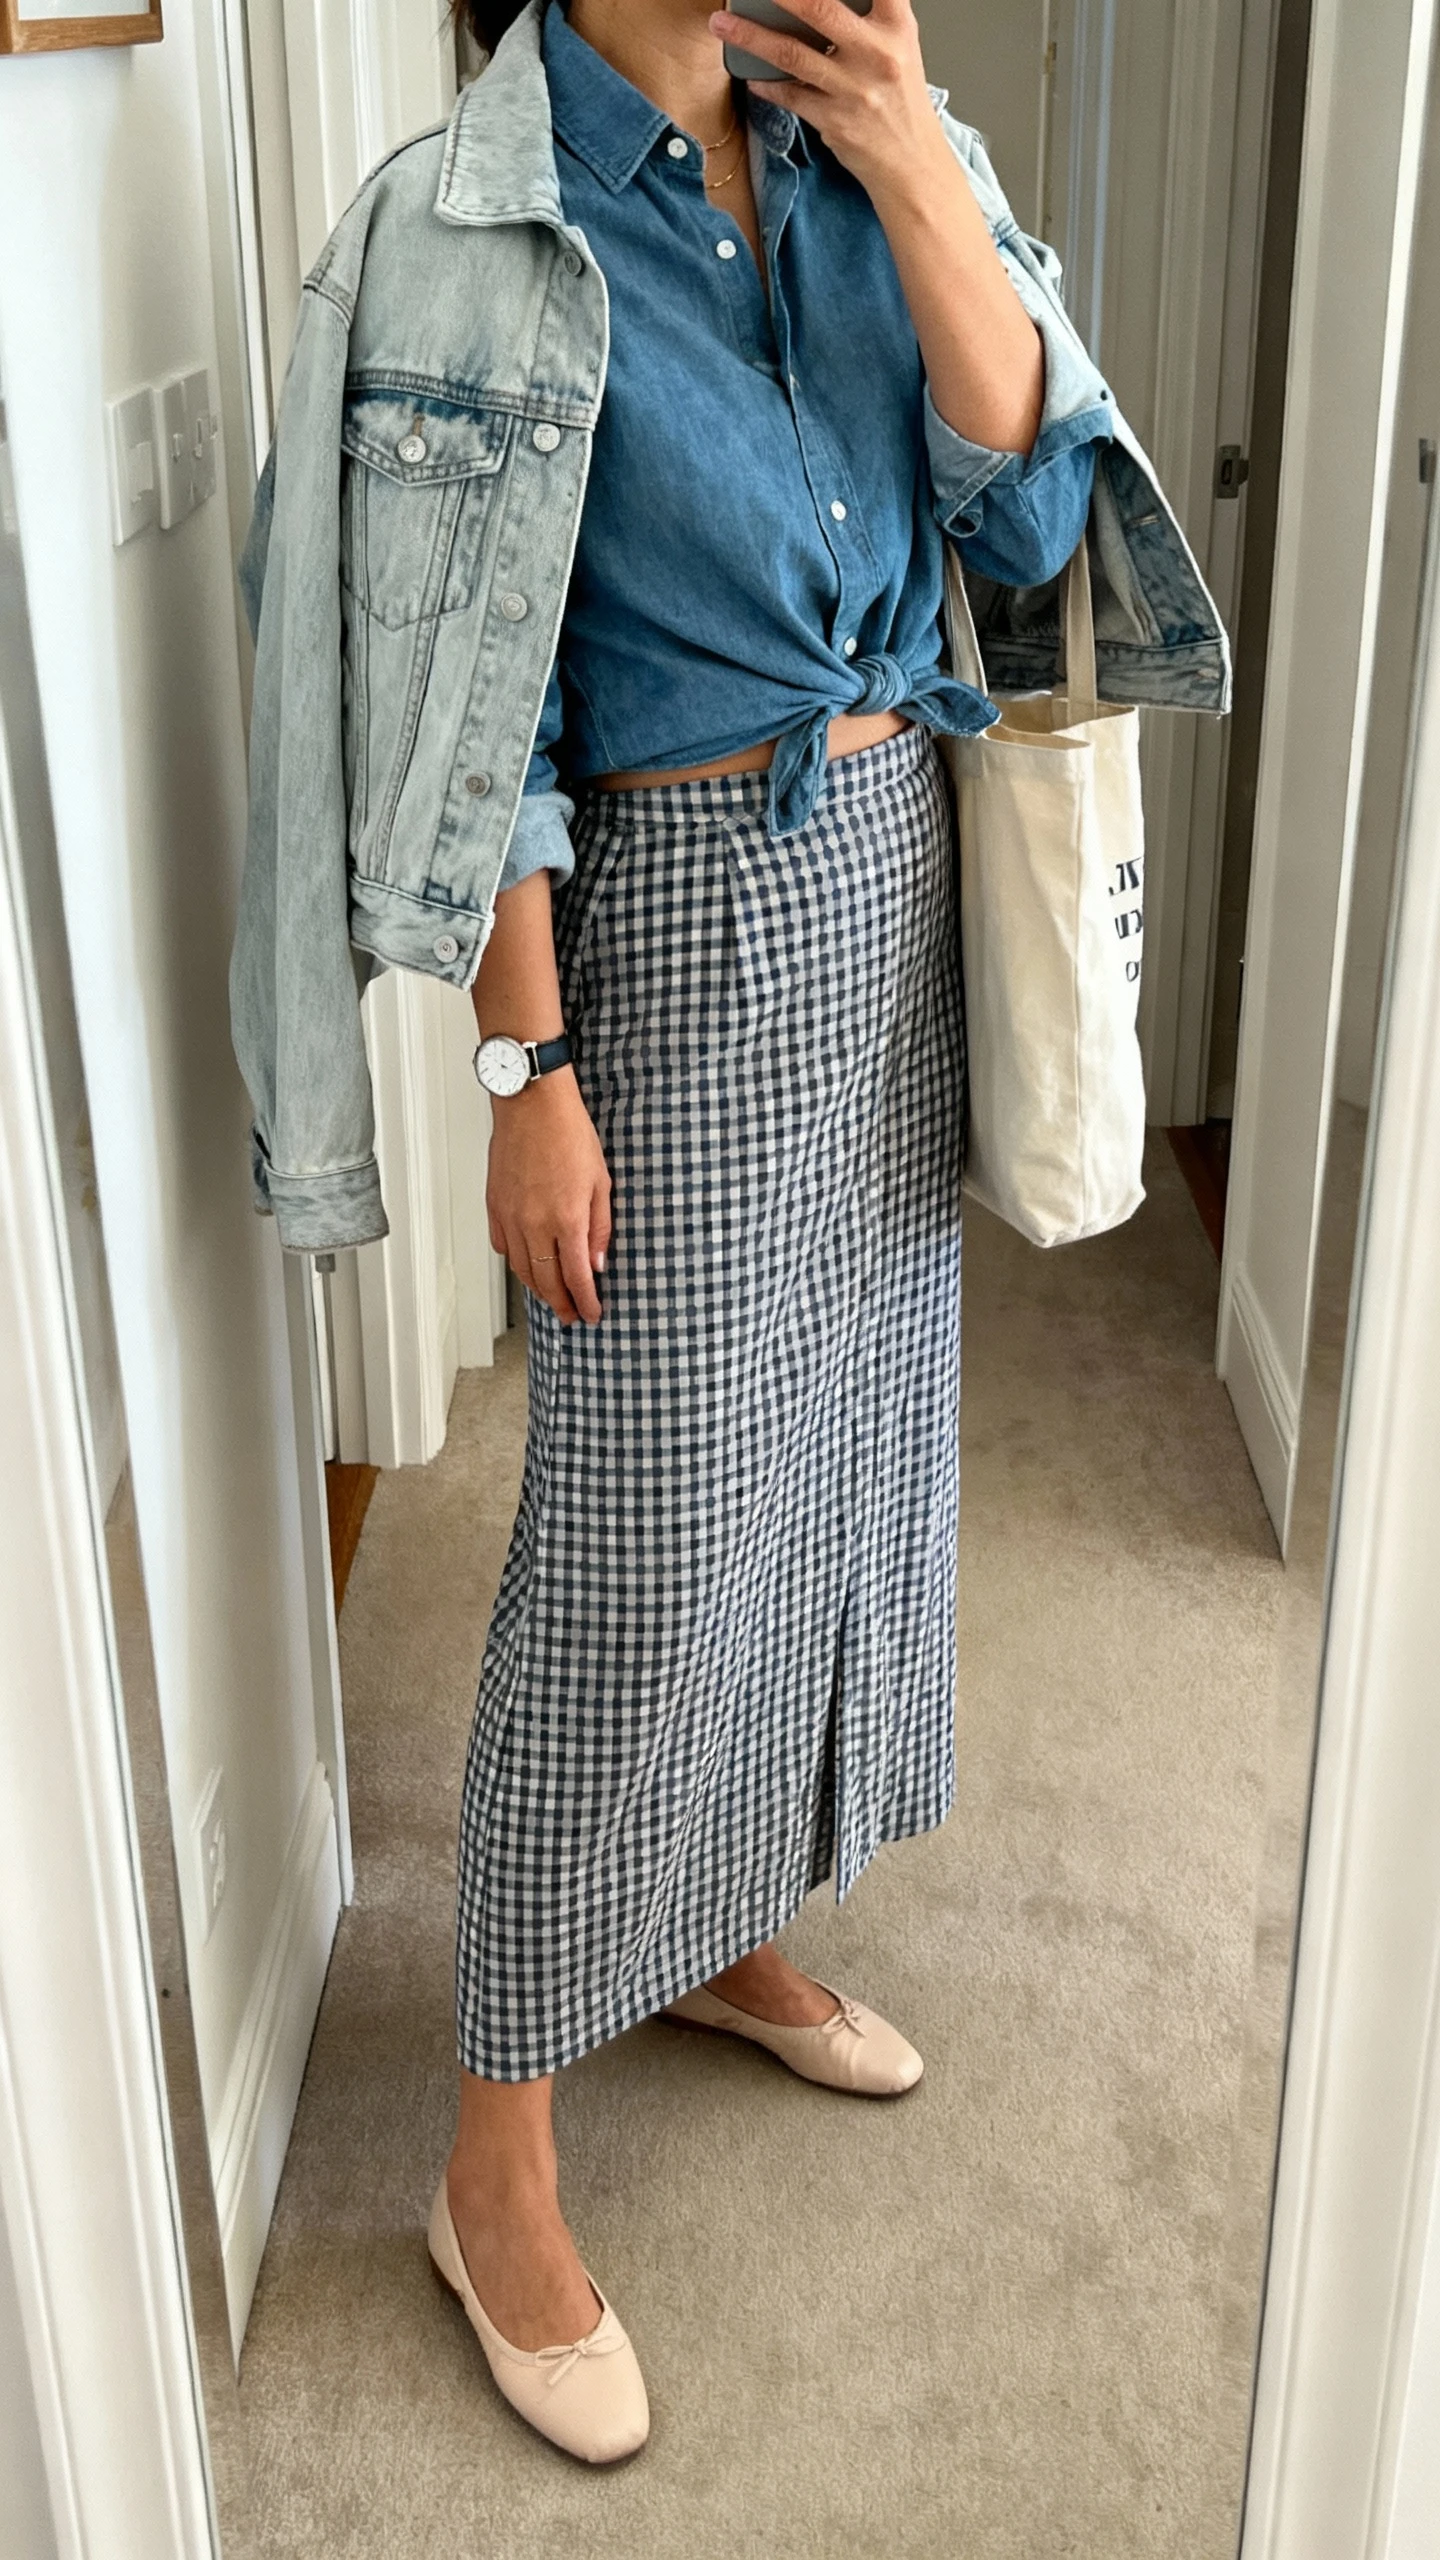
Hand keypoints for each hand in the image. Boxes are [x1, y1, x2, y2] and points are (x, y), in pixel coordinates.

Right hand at [486, 1069, 610, 1327]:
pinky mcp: (495, 1206)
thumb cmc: (570, 1135)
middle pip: (546, 1282)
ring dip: (538, 1289)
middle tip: (572, 1315)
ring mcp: (511, 1217)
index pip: (577, 1278)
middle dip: (561, 1304)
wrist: (532, 1106)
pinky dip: (517, 1263)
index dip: (585, 1302)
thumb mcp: (602, 1182)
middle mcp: (536, 1225)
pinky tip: (527, 1264)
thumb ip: (600, 1227)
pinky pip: (504, 1247)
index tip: (592, 1315)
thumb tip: (597, 1263)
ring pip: (522, 1270)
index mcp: (568, 1220)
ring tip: (551, 1297)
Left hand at [708, 0, 948, 207]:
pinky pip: (790, 96)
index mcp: (896, 26)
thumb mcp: (898, 47)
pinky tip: (750, 74)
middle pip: (819, 8)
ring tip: (721, 24)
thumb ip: (867, 18)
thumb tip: (813, 6)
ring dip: (750, 36)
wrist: (912, 163)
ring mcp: (854, 89)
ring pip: (791, 54)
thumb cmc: (900, 101)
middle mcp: (876, 53)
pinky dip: (766, 85)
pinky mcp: (834, 121)